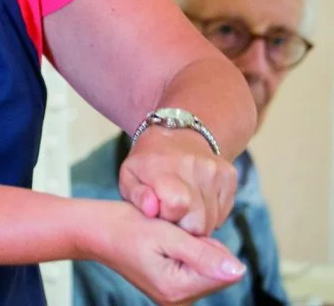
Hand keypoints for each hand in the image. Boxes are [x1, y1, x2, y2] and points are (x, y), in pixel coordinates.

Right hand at [82, 199, 245, 304]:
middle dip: (201, 247)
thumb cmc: (125, 227)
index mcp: (177, 290)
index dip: (206, 243)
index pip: (223, 270)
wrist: (96, 231)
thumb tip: (239, 270)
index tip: (179, 233)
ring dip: (193, 249)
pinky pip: (196, 271)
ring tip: (164, 239)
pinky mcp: (171, 290)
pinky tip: (164, 246)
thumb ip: (204, 254)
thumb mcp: (167, 234)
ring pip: (208, 270)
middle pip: (218, 272)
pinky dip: (185, 254)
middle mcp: (178, 301)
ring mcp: (174, 297)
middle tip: (170, 235)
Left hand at [119, 127, 237, 234]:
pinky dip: (211, 213)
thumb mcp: (129, 176)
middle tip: (171, 212)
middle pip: (198, 222)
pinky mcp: (230, 175)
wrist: (176, 134)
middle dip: (184, 226)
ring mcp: (215, 171)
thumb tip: (152, 210)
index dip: (168, 217)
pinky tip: (197, 200)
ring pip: (213, 221)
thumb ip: (136, 196)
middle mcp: (194, 167)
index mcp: (164, 168)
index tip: (160, 211)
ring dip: (197, 220)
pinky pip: (223, 212)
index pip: (177, 205)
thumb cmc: (147, 162)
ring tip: (183, 205)